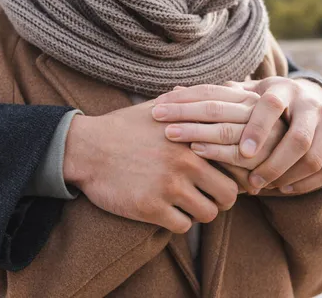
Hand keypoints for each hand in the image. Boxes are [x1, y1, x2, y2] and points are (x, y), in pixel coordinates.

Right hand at [63, 101, 238, 233]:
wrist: (86, 148)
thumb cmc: (121, 127)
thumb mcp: (154, 108)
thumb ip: (181, 103)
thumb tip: (194, 93)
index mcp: (192, 139)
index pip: (235, 163)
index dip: (235, 174)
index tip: (223, 178)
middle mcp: (186, 163)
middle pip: (228, 194)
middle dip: (220, 199)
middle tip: (207, 196)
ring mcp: (169, 187)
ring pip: (208, 214)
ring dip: (199, 212)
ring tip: (187, 205)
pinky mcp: (151, 208)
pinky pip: (182, 227)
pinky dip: (178, 222)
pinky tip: (167, 212)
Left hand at [152, 85, 283, 193]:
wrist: (306, 149)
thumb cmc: (256, 130)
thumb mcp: (233, 112)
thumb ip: (208, 101)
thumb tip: (174, 89)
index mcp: (247, 96)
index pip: (209, 92)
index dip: (182, 97)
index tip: (156, 103)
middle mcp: (258, 109)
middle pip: (214, 107)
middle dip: (182, 111)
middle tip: (156, 115)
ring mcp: (266, 131)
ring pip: (225, 129)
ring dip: (195, 131)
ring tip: (170, 133)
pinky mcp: (270, 155)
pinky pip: (240, 154)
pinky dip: (216, 152)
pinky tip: (195, 150)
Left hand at [233, 77, 321, 192]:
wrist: (305, 99)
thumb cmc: (264, 101)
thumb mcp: (248, 92)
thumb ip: (225, 97)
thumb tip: (188, 95)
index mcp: (283, 88)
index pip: (271, 105)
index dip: (258, 129)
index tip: (243, 152)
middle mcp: (311, 103)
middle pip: (298, 138)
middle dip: (274, 164)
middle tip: (252, 181)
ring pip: (314, 158)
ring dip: (287, 176)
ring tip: (263, 186)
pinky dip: (306, 183)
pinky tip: (284, 189)